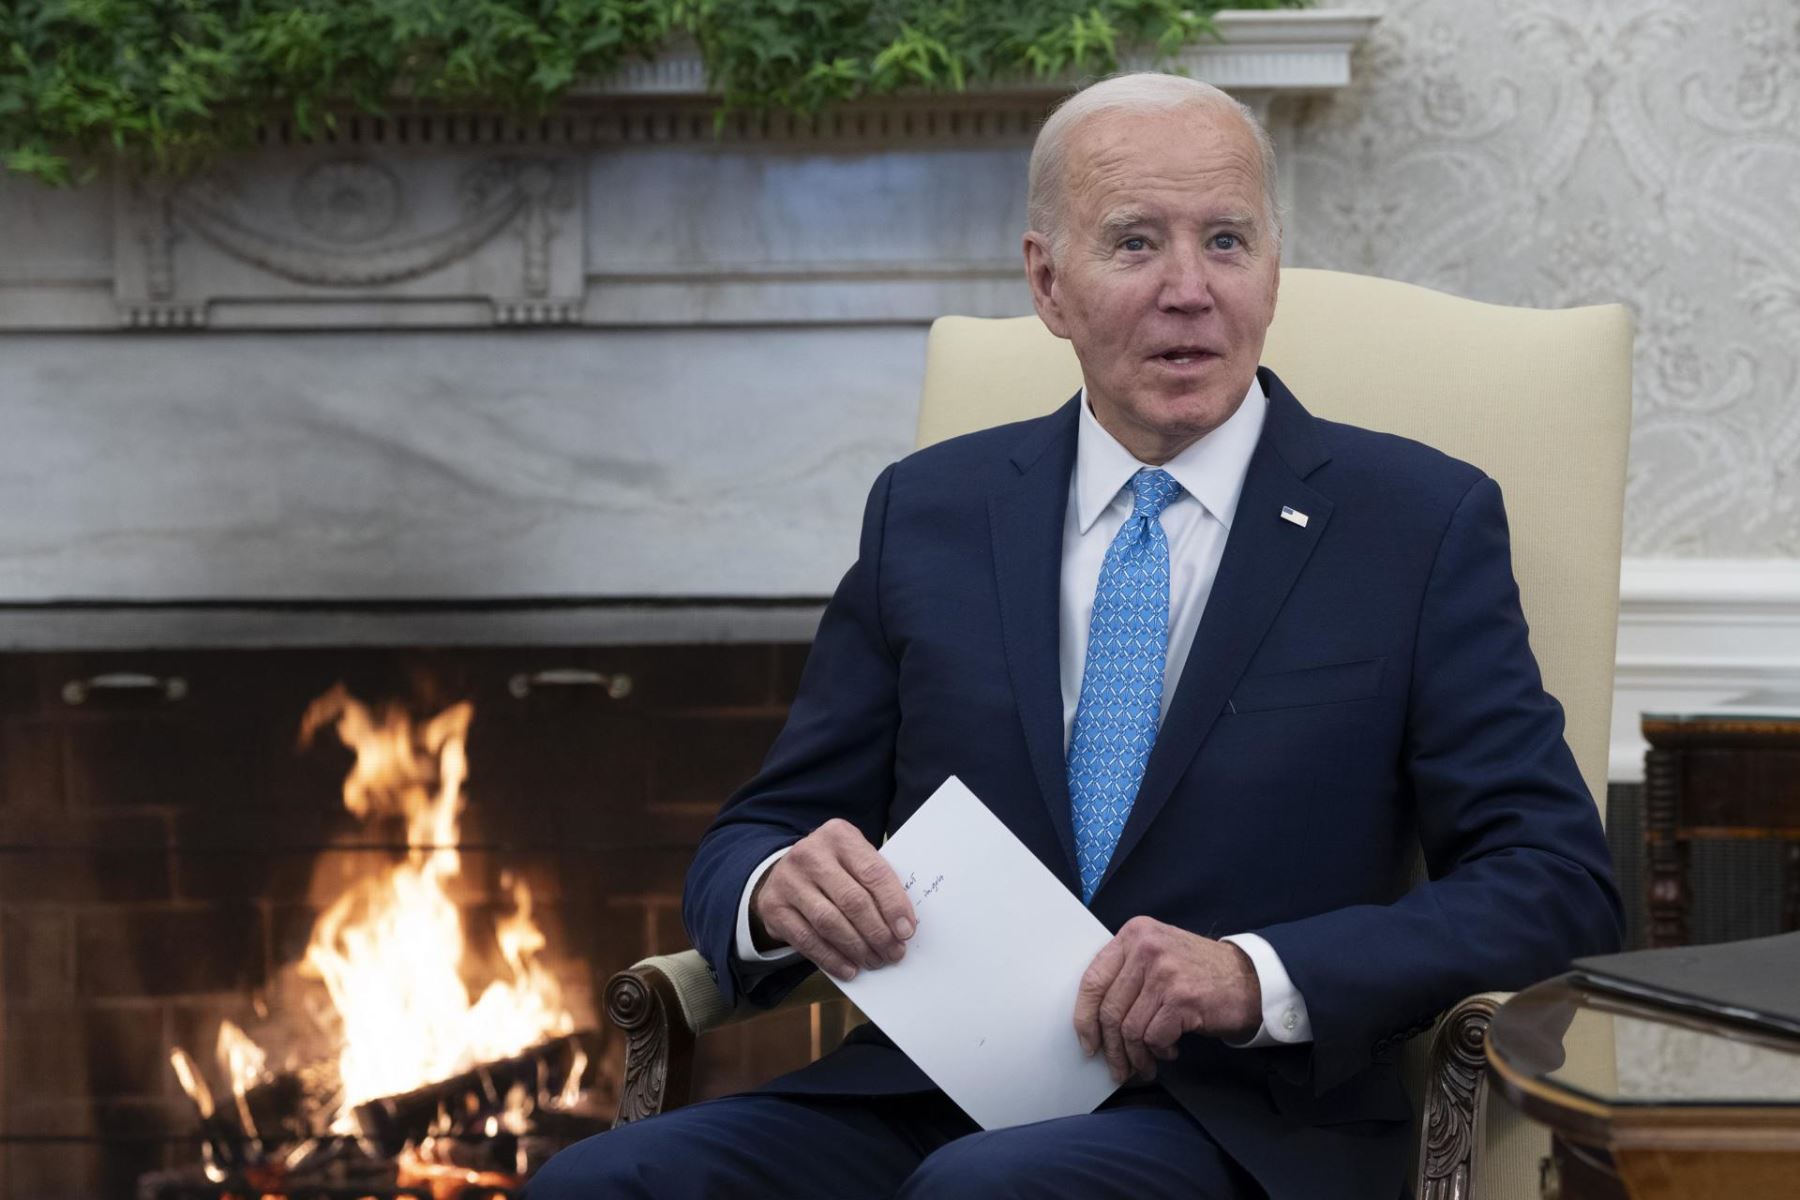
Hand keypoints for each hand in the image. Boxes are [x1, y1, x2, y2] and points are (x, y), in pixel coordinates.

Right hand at [749, 819, 916, 981]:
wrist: (785, 872)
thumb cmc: (834, 869)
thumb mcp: (854, 860)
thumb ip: (875, 883)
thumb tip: (902, 926)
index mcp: (839, 836)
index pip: (873, 872)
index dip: (893, 905)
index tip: (907, 931)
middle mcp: (810, 853)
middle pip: (852, 900)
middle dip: (878, 933)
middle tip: (894, 953)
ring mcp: (788, 880)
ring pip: (829, 922)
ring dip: (857, 948)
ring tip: (875, 961)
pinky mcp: (773, 907)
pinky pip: (807, 940)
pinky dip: (832, 958)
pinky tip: (850, 969)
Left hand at [1073, 917, 1261, 1082]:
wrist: (1250, 978)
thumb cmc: (1199, 972)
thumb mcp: (1158, 954)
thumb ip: (1126, 974)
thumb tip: (1092, 1020)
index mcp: (1134, 934)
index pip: (1093, 979)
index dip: (1084, 1017)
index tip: (1087, 1042)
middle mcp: (1146, 947)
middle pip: (1110, 1009)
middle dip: (1111, 1047)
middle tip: (1117, 1067)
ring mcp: (1164, 972)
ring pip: (1130, 1028)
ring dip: (1136, 1056)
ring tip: (1145, 1064)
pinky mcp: (1182, 998)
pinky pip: (1154, 1037)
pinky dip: (1158, 1052)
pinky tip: (1169, 1051)